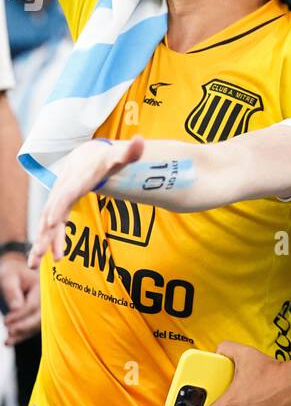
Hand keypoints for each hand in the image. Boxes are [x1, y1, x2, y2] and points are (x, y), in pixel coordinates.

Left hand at [0, 253, 40, 344]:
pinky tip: (11, 341)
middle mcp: (47, 298)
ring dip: (23, 334)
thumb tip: (16, 308)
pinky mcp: (39, 315)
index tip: (6, 321)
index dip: (20, 315)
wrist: (16, 273)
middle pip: (40, 317)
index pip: (34, 305)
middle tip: (10, 332)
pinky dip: (23, 335)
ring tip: (7, 341)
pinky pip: (33, 327)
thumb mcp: (8, 277)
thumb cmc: (12, 273)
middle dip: (25, 327)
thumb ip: (12, 291)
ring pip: (37, 325)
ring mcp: (45, 307)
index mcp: (43, 286)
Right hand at [28, 135, 144, 267]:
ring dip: (40, 243)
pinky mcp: (58, 209)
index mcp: (76, 180)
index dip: (59, 206)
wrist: (87, 156)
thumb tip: (141, 140)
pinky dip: (43, 242)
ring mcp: (58, 201)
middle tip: (45, 254)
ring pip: (46, 224)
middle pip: (52, 213)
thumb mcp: (118, 157)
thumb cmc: (104, 159)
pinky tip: (37, 260)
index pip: (66, 193)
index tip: (51, 222)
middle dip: (48, 233)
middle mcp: (63, 191)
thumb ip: (130, 152)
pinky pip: (48, 227)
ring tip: (34, 264)